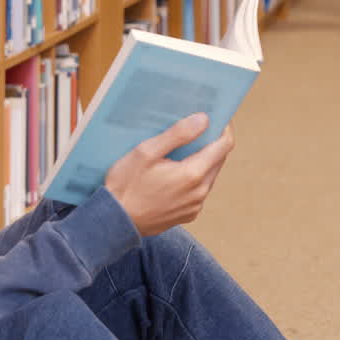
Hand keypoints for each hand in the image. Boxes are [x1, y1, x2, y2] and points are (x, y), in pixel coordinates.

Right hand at [104, 114, 234, 236]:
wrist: (115, 221)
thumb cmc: (126, 185)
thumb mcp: (146, 152)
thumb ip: (177, 134)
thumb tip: (203, 119)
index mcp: (192, 174)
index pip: (224, 145)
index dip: (224, 128)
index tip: (216, 118)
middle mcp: (200, 192)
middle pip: (219, 160)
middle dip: (212, 143)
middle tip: (197, 131)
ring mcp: (195, 206)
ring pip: (209, 176)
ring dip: (203, 162)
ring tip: (183, 152)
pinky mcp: (188, 215)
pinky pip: (199, 191)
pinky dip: (194, 179)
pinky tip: (175, 174)